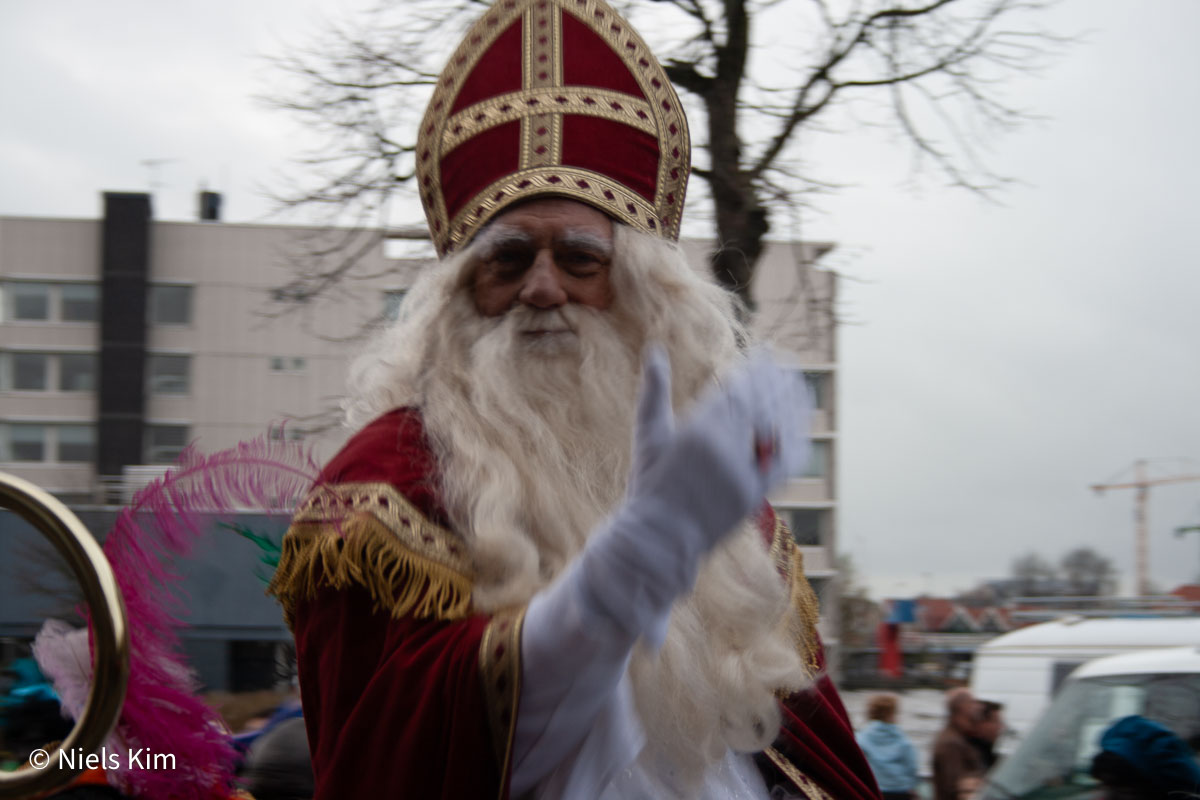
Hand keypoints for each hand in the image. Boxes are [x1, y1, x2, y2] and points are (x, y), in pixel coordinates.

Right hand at [628, 344, 809, 547]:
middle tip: (788, 362)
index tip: (766, 353)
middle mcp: (725, 452)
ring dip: (790, 406)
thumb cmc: (650, 484)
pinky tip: (800, 424)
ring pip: (775, 432)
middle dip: (775, 383)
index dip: (755, 372)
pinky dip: (794, 441)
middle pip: (759, 409)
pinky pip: (783, 464)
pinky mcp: (754, 497)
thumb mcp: (648, 435)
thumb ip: (654, 392)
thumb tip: (655, 350)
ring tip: (799, 384)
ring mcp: (742, 475)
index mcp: (699, 433)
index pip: (736, 393)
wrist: (659, 537)